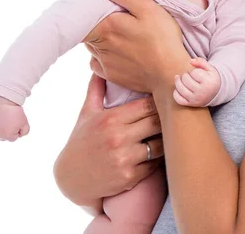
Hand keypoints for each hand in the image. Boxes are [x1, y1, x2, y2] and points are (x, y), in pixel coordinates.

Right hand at [0, 93, 29, 140]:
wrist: (3, 100)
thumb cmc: (14, 111)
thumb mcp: (25, 122)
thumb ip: (25, 132)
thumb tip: (19, 135)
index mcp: (6, 136)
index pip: (14, 137)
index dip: (17, 128)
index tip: (16, 120)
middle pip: (4, 137)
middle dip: (8, 130)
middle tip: (10, 119)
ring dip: (0, 127)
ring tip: (3, 117)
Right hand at [53, 72, 163, 208]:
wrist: (70, 179)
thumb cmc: (81, 141)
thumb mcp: (86, 113)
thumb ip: (96, 89)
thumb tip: (99, 66)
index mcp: (110, 119)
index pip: (147, 104)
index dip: (159, 101)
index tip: (165, 100)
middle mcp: (118, 137)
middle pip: (157, 122)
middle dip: (167, 119)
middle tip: (174, 116)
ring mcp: (124, 159)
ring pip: (160, 144)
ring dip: (166, 140)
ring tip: (170, 134)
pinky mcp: (129, 177)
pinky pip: (154, 165)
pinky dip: (158, 159)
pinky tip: (160, 153)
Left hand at [83, 0, 190, 93]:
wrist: (170, 74)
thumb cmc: (163, 39)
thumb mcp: (148, 8)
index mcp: (107, 26)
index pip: (85, 16)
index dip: (89, 11)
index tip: (98, 7)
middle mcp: (100, 45)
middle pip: (89, 31)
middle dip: (96, 24)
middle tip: (113, 20)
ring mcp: (105, 63)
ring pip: (92, 46)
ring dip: (99, 40)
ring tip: (117, 36)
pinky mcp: (111, 76)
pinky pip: (97, 64)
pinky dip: (101, 58)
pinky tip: (116, 54)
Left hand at [173, 58, 220, 106]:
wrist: (216, 93)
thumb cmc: (211, 79)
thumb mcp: (210, 69)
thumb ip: (201, 62)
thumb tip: (190, 61)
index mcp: (208, 83)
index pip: (194, 73)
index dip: (193, 71)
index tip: (197, 73)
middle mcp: (202, 92)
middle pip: (185, 79)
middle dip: (185, 75)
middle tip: (189, 75)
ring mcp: (195, 99)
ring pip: (180, 88)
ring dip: (178, 81)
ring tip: (181, 78)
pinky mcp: (190, 104)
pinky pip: (178, 99)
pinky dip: (176, 93)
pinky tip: (179, 88)